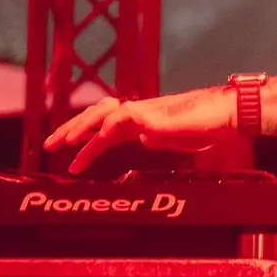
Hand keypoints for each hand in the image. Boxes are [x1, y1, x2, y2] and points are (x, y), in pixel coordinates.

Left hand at [45, 87, 236, 173]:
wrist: (226, 118)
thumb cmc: (208, 127)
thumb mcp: (176, 138)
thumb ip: (158, 138)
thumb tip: (146, 139)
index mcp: (141, 123)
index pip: (104, 132)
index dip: (86, 145)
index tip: (72, 164)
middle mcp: (138, 114)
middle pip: (96, 116)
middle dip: (71, 130)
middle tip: (50, 145)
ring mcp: (145, 112)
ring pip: (103, 113)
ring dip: (81, 126)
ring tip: (64, 141)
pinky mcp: (154, 114)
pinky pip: (123, 116)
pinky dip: (108, 125)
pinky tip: (99, 137)